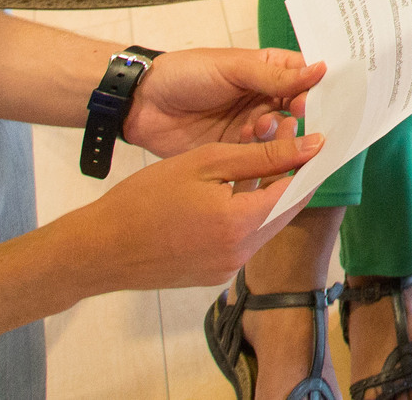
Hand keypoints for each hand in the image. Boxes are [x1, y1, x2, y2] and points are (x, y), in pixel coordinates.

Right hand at [48, 133, 324, 294]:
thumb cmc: (145, 199)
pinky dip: (246, 214)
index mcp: (241, 224)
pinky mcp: (214, 275)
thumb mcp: (204, 163)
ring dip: (267, 194)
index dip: (308, 162)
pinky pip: (244, 240)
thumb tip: (312, 146)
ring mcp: (227, 268)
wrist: (99, 249)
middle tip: (283, 139)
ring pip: (265, 225)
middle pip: (285, 210)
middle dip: (289, 175)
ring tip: (255, 158)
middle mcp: (241, 253)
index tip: (312, 137)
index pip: (298, 192)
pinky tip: (230, 191)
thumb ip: (261, 156)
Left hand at [124, 46, 323, 157]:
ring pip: (280, 137)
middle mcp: (266, 99)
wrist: (142, 104)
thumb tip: (321, 69)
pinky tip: (247, 147)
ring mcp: (251, 127)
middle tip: (292, 119)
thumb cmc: (187, 74)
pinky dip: (260, 156)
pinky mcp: (236, 152)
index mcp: (269, 71)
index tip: (317, 102)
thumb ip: (275, 76)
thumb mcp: (233, 69)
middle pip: (299, 112)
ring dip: (277, 135)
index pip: (306, 80)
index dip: (318, 91)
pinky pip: (259, 158)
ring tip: (260, 128)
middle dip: (299, 117)